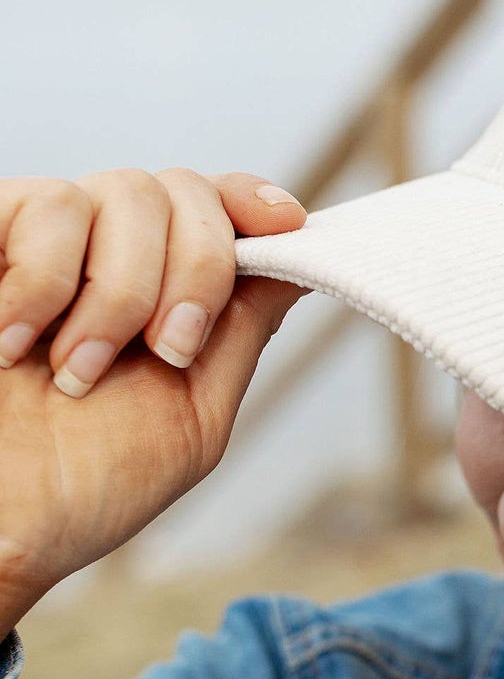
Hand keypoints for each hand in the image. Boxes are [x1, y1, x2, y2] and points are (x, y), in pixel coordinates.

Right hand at [0, 168, 308, 625]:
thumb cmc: (80, 488)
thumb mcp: (192, 414)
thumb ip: (241, 330)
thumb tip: (300, 260)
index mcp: (156, 289)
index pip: (213, 204)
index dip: (252, 199)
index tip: (286, 223)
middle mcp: (100, 252)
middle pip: (181, 190)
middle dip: (196, 272)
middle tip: (165, 352)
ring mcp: (40, 239)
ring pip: (121, 191)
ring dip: (118, 295)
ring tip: (73, 372)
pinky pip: (45, 204)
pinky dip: (44, 280)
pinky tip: (14, 342)